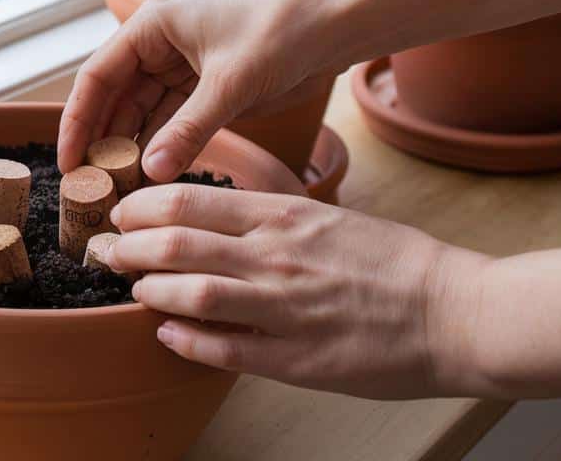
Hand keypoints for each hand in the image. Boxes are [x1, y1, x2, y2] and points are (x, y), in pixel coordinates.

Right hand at [58, 0, 346, 179]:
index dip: (78, 121)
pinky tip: (152, 175)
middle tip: (90, 186)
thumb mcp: (230, 84)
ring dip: (131, 148)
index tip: (68, 162)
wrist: (337, 24)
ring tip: (119, 189)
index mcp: (151, 26)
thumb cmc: (282, 31)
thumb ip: (188, 130)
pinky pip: (172, 120)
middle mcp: (159, 44)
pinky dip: (162, 146)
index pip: (97, 77)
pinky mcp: (206, 87)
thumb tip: (150, 173)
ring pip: (142, 113)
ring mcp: (182, 66)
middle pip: (115, 98)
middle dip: (102, 140)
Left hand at [107, 183, 487, 398]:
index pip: (187, 201)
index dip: (139, 208)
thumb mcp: (323, 215)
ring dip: (147, 291)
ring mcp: (284, 308)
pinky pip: (221, 348)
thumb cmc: (391, 261)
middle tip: (106, 252)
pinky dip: (183, 339)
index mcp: (283, 215)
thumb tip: (204, 220)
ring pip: (188, 294)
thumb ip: (264, 217)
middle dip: (125, 248)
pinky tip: (166, 333)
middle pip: (173, 244)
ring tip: (133, 289)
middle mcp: (275, 256)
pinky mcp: (295, 359)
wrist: (455, 312)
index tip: (120, 213)